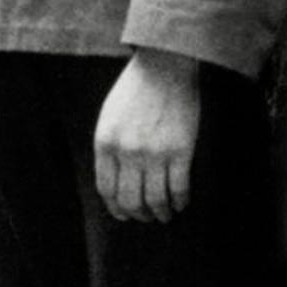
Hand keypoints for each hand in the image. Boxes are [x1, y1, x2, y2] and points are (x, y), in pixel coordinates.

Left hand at [92, 48, 203, 222]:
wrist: (163, 68)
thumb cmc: (135, 91)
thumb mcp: (109, 118)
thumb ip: (110, 147)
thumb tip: (116, 178)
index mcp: (105, 144)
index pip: (107, 188)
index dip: (116, 207)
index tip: (124, 215)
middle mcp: (127, 152)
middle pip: (130, 199)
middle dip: (138, 215)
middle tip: (147, 218)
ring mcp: (154, 153)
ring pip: (155, 199)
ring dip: (160, 213)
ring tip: (165, 215)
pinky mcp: (181, 151)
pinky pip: (179, 188)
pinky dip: (180, 201)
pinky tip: (181, 204)